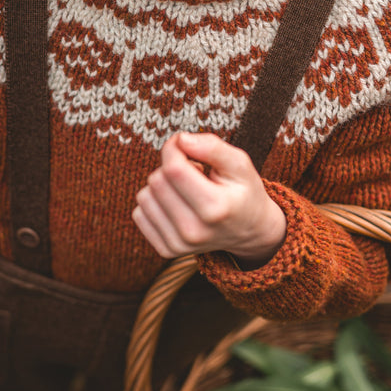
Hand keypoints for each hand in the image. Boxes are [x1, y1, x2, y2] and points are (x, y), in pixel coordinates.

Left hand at [132, 132, 285, 267]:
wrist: (250, 231)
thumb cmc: (243, 192)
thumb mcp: (239, 164)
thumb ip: (212, 147)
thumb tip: (181, 140)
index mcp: (215, 209)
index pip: (173, 169)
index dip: (173, 148)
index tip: (183, 144)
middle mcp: (194, 231)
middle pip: (157, 181)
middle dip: (170, 167)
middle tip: (193, 172)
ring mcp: (178, 245)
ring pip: (144, 196)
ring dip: (161, 186)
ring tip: (187, 191)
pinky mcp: (166, 250)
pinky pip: (139, 213)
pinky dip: (154, 203)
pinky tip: (176, 205)